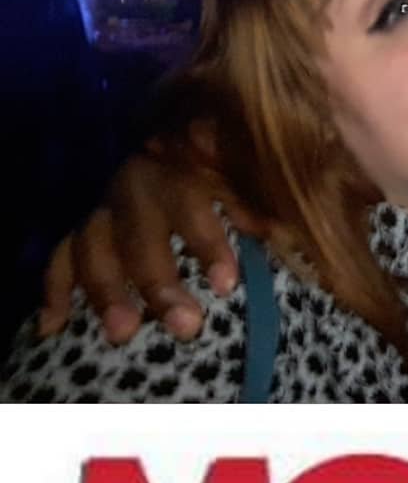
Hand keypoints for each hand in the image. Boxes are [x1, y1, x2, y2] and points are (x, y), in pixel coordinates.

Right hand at [39, 152, 257, 343]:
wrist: (187, 147)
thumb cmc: (233, 175)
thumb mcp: (251, 181)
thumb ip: (260, 203)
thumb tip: (277, 230)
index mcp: (185, 165)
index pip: (194, 203)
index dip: (206, 244)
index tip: (226, 286)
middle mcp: (140, 181)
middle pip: (140, 231)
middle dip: (159, 282)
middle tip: (185, 327)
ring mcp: (108, 203)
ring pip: (95, 244)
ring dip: (107, 290)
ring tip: (123, 334)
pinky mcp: (85, 226)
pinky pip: (61, 255)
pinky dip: (56, 288)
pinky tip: (54, 325)